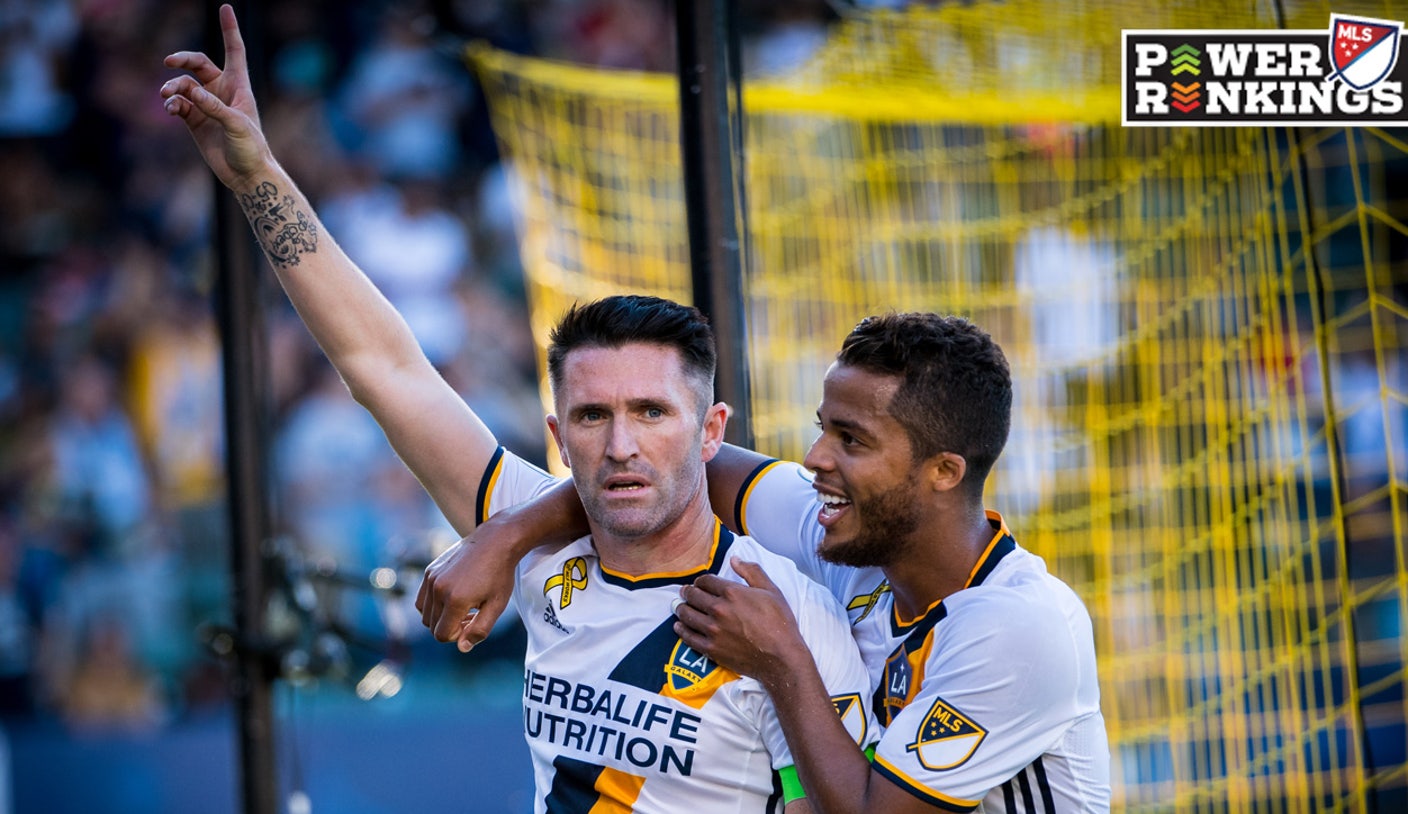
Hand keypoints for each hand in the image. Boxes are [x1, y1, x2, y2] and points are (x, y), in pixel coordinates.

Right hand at [160, 4, 270, 190]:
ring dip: (172, 87)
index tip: (225, 7)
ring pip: (182, 85)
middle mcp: (221, 92)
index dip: (229, 29)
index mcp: (239, 86)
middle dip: (182, 60)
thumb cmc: (251, 149)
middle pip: (197, 64)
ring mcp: (206, 105)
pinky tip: (171, 109)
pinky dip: (172, 104)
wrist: (246, 175)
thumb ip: (214, 108)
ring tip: (167, 97)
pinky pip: (177, 104)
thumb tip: (191, 92)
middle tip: (169, 63)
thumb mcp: (237, 126)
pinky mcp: (194, 121)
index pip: (234, 51)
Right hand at [415, 529, 516, 652]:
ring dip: (441, 617)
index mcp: (455, 600)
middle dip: (450, 627)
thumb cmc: (500, 574)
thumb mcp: (497, 605)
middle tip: (472, 614)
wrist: (496, 541)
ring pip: (425, 614)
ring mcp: (431, 578)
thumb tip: (462, 648)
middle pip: (432, 626)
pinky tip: (454, 596)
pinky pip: (422, 599)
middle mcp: (438, 589)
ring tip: (463, 606)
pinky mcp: (429, 570)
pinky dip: (434, 604)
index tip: (473, 622)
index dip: (458, 636)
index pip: (442, 635)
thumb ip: (479, 630)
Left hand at [673, 558, 808, 688]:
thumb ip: (752, 571)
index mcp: (732, 593)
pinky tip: (679, 626)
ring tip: (680, 607)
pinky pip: (689, 637)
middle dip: (688, 592)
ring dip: (682, 608)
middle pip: (693, 596)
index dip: (701, 581)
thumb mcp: (771, 590)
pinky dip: (681, 630)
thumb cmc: (780, 623)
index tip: (700, 583)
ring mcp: (713, 630)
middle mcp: (719, 610)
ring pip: (687, 614)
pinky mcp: (711, 649)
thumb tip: (734, 559)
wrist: (781, 657)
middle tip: (686, 592)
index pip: (706, 581)